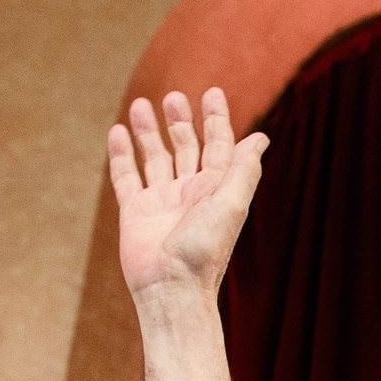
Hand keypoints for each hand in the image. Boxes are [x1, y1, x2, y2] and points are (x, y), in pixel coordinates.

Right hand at [107, 88, 267, 301]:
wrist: (172, 287)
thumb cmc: (205, 249)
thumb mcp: (231, 204)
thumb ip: (243, 169)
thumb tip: (261, 138)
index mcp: (216, 190)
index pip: (218, 146)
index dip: (216, 120)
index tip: (212, 92)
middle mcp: (190, 193)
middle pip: (186, 147)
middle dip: (181, 121)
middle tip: (174, 96)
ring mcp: (161, 201)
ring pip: (155, 157)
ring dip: (149, 131)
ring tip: (141, 104)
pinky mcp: (135, 212)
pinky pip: (127, 176)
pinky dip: (122, 155)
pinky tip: (118, 132)